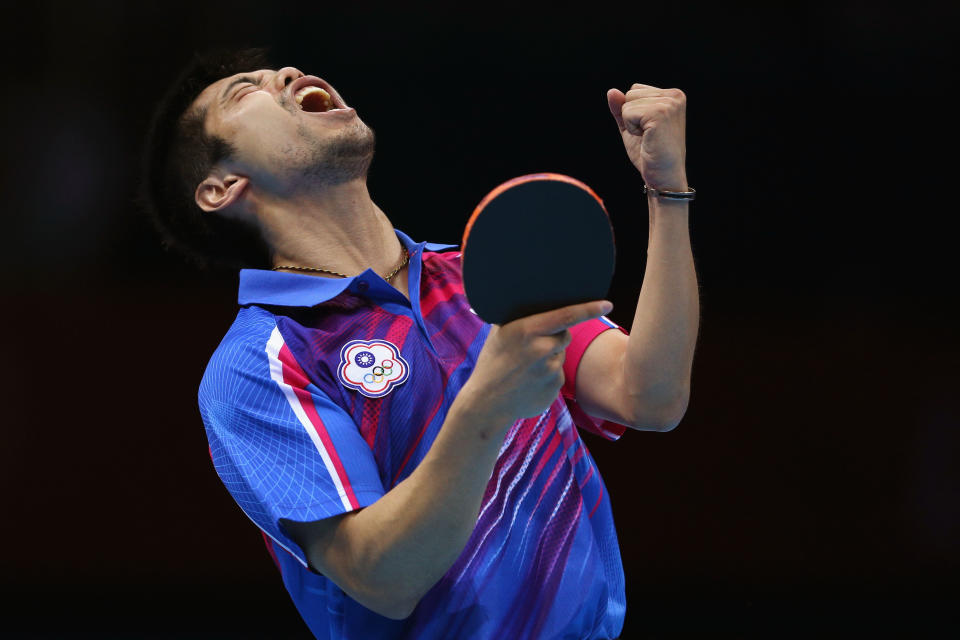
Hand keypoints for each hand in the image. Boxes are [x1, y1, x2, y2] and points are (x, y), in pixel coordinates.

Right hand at [459, 300, 613, 423]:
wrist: (487, 403)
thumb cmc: (492, 363)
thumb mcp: (500, 334)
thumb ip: (521, 319)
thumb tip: (537, 302)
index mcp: (527, 331)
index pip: (566, 316)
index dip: (589, 308)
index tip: (607, 304)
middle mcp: (541, 350)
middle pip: (565, 335)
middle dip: (555, 337)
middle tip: (533, 346)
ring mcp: (550, 371)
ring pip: (560, 355)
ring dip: (549, 357)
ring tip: (525, 367)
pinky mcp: (556, 388)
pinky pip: (558, 374)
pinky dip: (547, 375)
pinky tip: (529, 381)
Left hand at [607, 83, 687, 190]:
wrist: (663, 177)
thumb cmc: (650, 154)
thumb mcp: (631, 127)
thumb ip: (621, 108)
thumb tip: (611, 91)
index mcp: (672, 95)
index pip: (635, 90)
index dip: (634, 112)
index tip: (648, 130)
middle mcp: (674, 95)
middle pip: (630, 93)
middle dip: (631, 116)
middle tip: (648, 135)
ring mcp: (669, 103)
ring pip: (628, 103)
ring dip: (631, 124)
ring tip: (648, 137)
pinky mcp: (660, 113)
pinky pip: (627, 113)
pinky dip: (631, 129)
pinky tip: (647, 139)